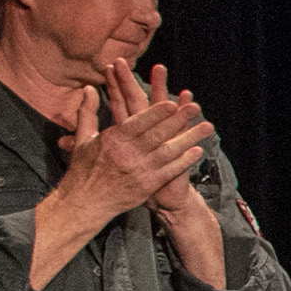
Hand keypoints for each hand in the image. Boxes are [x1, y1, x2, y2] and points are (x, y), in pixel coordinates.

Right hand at [54, 61, 208, 226]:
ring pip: (168, 151)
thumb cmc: (84, 168)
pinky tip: (198, 150)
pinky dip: (185, 160)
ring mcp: (140, 170)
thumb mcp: (83, 138)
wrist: (86, 203)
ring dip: (189, 138)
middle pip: (157, 134)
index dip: (156, 114)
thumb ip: (87, 111)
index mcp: (112, 140)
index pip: (138, 123)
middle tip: (196, 107)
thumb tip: (90, 87)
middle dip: (178, 120)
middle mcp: (127, 154)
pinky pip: (170, 170)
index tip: (172, 103)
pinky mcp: (148, 184)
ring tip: (207, 127)